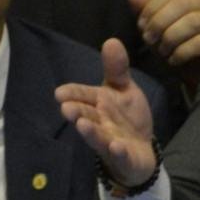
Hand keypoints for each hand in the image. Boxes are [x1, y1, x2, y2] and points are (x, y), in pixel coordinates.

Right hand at [54, 38, 158, 188]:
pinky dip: (118, 152)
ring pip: (98, 138)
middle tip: (66, 108)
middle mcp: (100, 123)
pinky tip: (117, 146)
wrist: (140, 150)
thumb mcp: (123, 89)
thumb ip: (116, 69)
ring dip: (91, 132)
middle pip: (87, 116)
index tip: (60, 93)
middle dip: (77, 112)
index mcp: (98, 104)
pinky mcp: (125, 159)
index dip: (73, 94)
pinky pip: (120, 156)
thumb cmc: (125, 118)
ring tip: (82, 125)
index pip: (83, 96)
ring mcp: (110, 142)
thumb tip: (111, 40)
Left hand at [129, 0, 199, 74]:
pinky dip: (182, 52)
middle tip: (149, 39)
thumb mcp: (158, 29)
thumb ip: (146, 10)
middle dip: (160, 21)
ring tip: (163, 52)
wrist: (198, 75)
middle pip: (183, 3)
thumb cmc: (177, 47)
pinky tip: (174, 60)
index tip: (141, 25)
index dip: (153, 6)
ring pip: (192, 21)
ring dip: (171, 37)